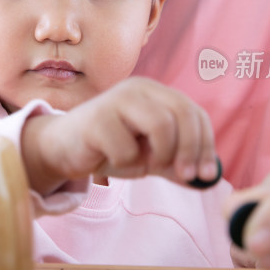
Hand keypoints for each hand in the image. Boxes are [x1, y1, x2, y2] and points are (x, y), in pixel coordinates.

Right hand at [21, 76, 218, 195]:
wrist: (61, 148)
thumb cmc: (108, 148)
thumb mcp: (148, 157)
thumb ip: (175, 164)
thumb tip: (207, 180)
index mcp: (154, 92)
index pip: (194, 113)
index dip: (205, 145)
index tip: (206, 176)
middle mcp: (138, 89)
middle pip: (182, 114)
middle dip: (190, 150)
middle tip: (185, 176)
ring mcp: (116, 100)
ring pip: (160, 127)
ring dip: (156, 157)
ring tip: (138, 164)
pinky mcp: (97, 118)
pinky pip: (127, 150)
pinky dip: (125, 165)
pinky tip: (108, 159)